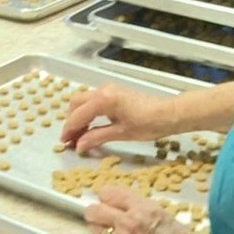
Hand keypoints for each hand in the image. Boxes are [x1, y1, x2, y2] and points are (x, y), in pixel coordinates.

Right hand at [60, 83, 177, 152]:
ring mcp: (108, 89)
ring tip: (81, 134)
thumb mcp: (121, 133)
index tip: (64, 143)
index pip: (77, 116)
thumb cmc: (148, 124)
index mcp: (103, 100)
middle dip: (71, 121)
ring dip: (79, 116)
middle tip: (72, 139)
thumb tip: (79, 145)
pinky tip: (91, 125)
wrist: (168, 113)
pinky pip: (93, 99)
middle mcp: (102, 90)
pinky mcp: (113, 91)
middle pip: (75, 104)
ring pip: (83, 100)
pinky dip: (88, 111)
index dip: (69, 130)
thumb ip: (96, 137)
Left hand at [85, 186, 212, 233]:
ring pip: (93, 227)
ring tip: (108, 232)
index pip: (111, 193)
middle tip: (103, 215)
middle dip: (97, 211)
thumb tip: (131, 210)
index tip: (109, 200)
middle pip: (95, 209)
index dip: (108, 196)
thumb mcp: (167, 217)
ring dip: (98, 228)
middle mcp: (128, 222)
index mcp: (144, 208)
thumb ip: (145, 211)